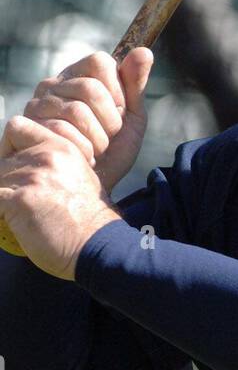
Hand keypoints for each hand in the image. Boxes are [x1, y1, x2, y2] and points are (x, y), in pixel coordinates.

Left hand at [0, 118, 119, 278]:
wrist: (95, 243)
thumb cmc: (88, 218)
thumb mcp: (79, 175)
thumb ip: (53, 162)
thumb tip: (25, 166)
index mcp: (62, 146)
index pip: (17, 126)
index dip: (9, 145)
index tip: (16, 164)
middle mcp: (47, 156)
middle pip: (2, 158)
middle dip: (6, 179)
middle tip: (20, 197)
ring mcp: (32, 176)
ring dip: (3, 196)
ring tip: (21, 212)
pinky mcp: (19, 199)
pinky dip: (0, 211)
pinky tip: (12, 220)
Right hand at [5, 48, 152, 192]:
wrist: (86, 193)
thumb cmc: (108, 154)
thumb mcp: (129, 121)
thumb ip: (135, 86)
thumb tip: (143, 51)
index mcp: (77, 77)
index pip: (100, 62)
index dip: (118, 90)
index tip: (119, 113)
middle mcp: (51, 86)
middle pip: (90, 88)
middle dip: (110, 121)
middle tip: (107, 140)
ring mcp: (33, 107)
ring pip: (76, 111)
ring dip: (97, 140)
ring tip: (95, 153)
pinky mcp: (20, 129)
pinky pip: (57, 131)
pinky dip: (78, 150)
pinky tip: (80, 160)